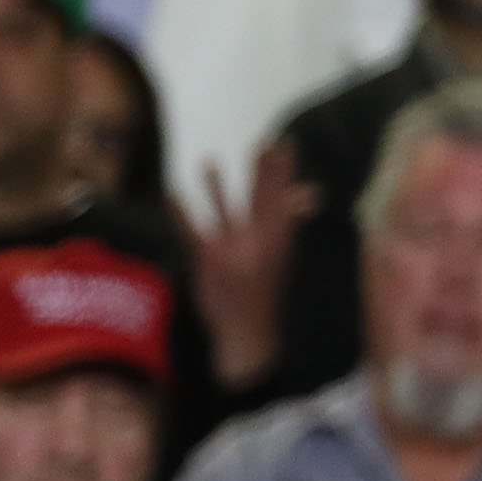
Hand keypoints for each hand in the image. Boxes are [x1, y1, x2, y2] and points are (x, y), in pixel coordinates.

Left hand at [176, 146, 314, 390]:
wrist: (249, 336)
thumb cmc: (265, 292)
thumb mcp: (282, 257)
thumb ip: (289, 222)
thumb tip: (308, 195)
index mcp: (280, 244)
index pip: (282, 201)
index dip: (283, 173)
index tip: (284, 147)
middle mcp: (259, 245)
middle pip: (260, 201)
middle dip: (263, 172)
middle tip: (263, 145)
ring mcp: (233, 252)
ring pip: (225, 212)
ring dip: (216, 186)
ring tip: (208, 162)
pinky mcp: (208, 260)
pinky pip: (193, 231)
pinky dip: (181, 212)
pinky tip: (172, 194)